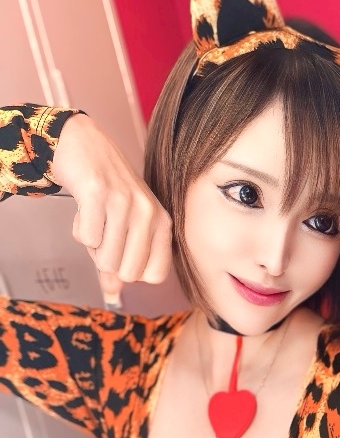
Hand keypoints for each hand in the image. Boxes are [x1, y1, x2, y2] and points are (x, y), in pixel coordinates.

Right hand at [52, 113, 171, 296]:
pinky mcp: (98, 193)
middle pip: (128, 273)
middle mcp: (149, 213)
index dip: (132, 271)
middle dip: (108, 260)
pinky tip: (83, 208)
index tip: (123, 251)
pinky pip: (86, 238)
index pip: (155, 276)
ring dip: (92, 245)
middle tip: (104, 234)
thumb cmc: (107, 191)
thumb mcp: (122, 226)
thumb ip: (118, 263)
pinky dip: (78, 229)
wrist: (83, 143)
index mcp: (162, 223)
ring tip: (94, 218)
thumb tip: (112, 294)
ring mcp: (125, 202)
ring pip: (106, 259)